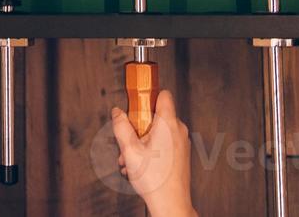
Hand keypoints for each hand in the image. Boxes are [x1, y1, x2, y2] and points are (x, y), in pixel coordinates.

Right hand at [111, 91, 196, 216]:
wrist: (171, 204)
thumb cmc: (155, 180)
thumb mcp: (129, 150)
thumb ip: (121, 127)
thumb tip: (117, 113)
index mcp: (169, 124)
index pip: (162, 94)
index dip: (147, 96)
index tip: (135, 104)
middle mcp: (178, 130)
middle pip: (155, 116)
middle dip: (138, 127)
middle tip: (129, 142)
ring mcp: (181, 143)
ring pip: (157, 132)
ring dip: (141, 142)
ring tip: (131, 159)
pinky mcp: (181, 154)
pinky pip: (163, 143)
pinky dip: (150, 150)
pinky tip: (139, 166)